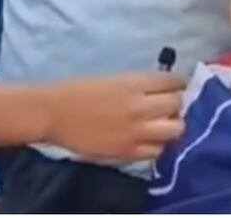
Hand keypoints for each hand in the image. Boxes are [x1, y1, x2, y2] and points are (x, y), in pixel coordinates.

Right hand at [41, 72, 185, 161]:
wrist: (52, 113)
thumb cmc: (80, 91)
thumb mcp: (117, 78)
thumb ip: (142, 85)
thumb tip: (166, 89)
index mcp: (135, 83)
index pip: (174, 81)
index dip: (178, 83)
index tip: (176, 87)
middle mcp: (139, 107)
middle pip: (178, 104)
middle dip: (177, 103)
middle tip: (169, 106)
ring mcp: (135, 131)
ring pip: (175, 130)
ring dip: (173, 125)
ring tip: (163, 124)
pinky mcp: (126, 152)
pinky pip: (157, 151)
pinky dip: (158, 145)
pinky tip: (151, 140)